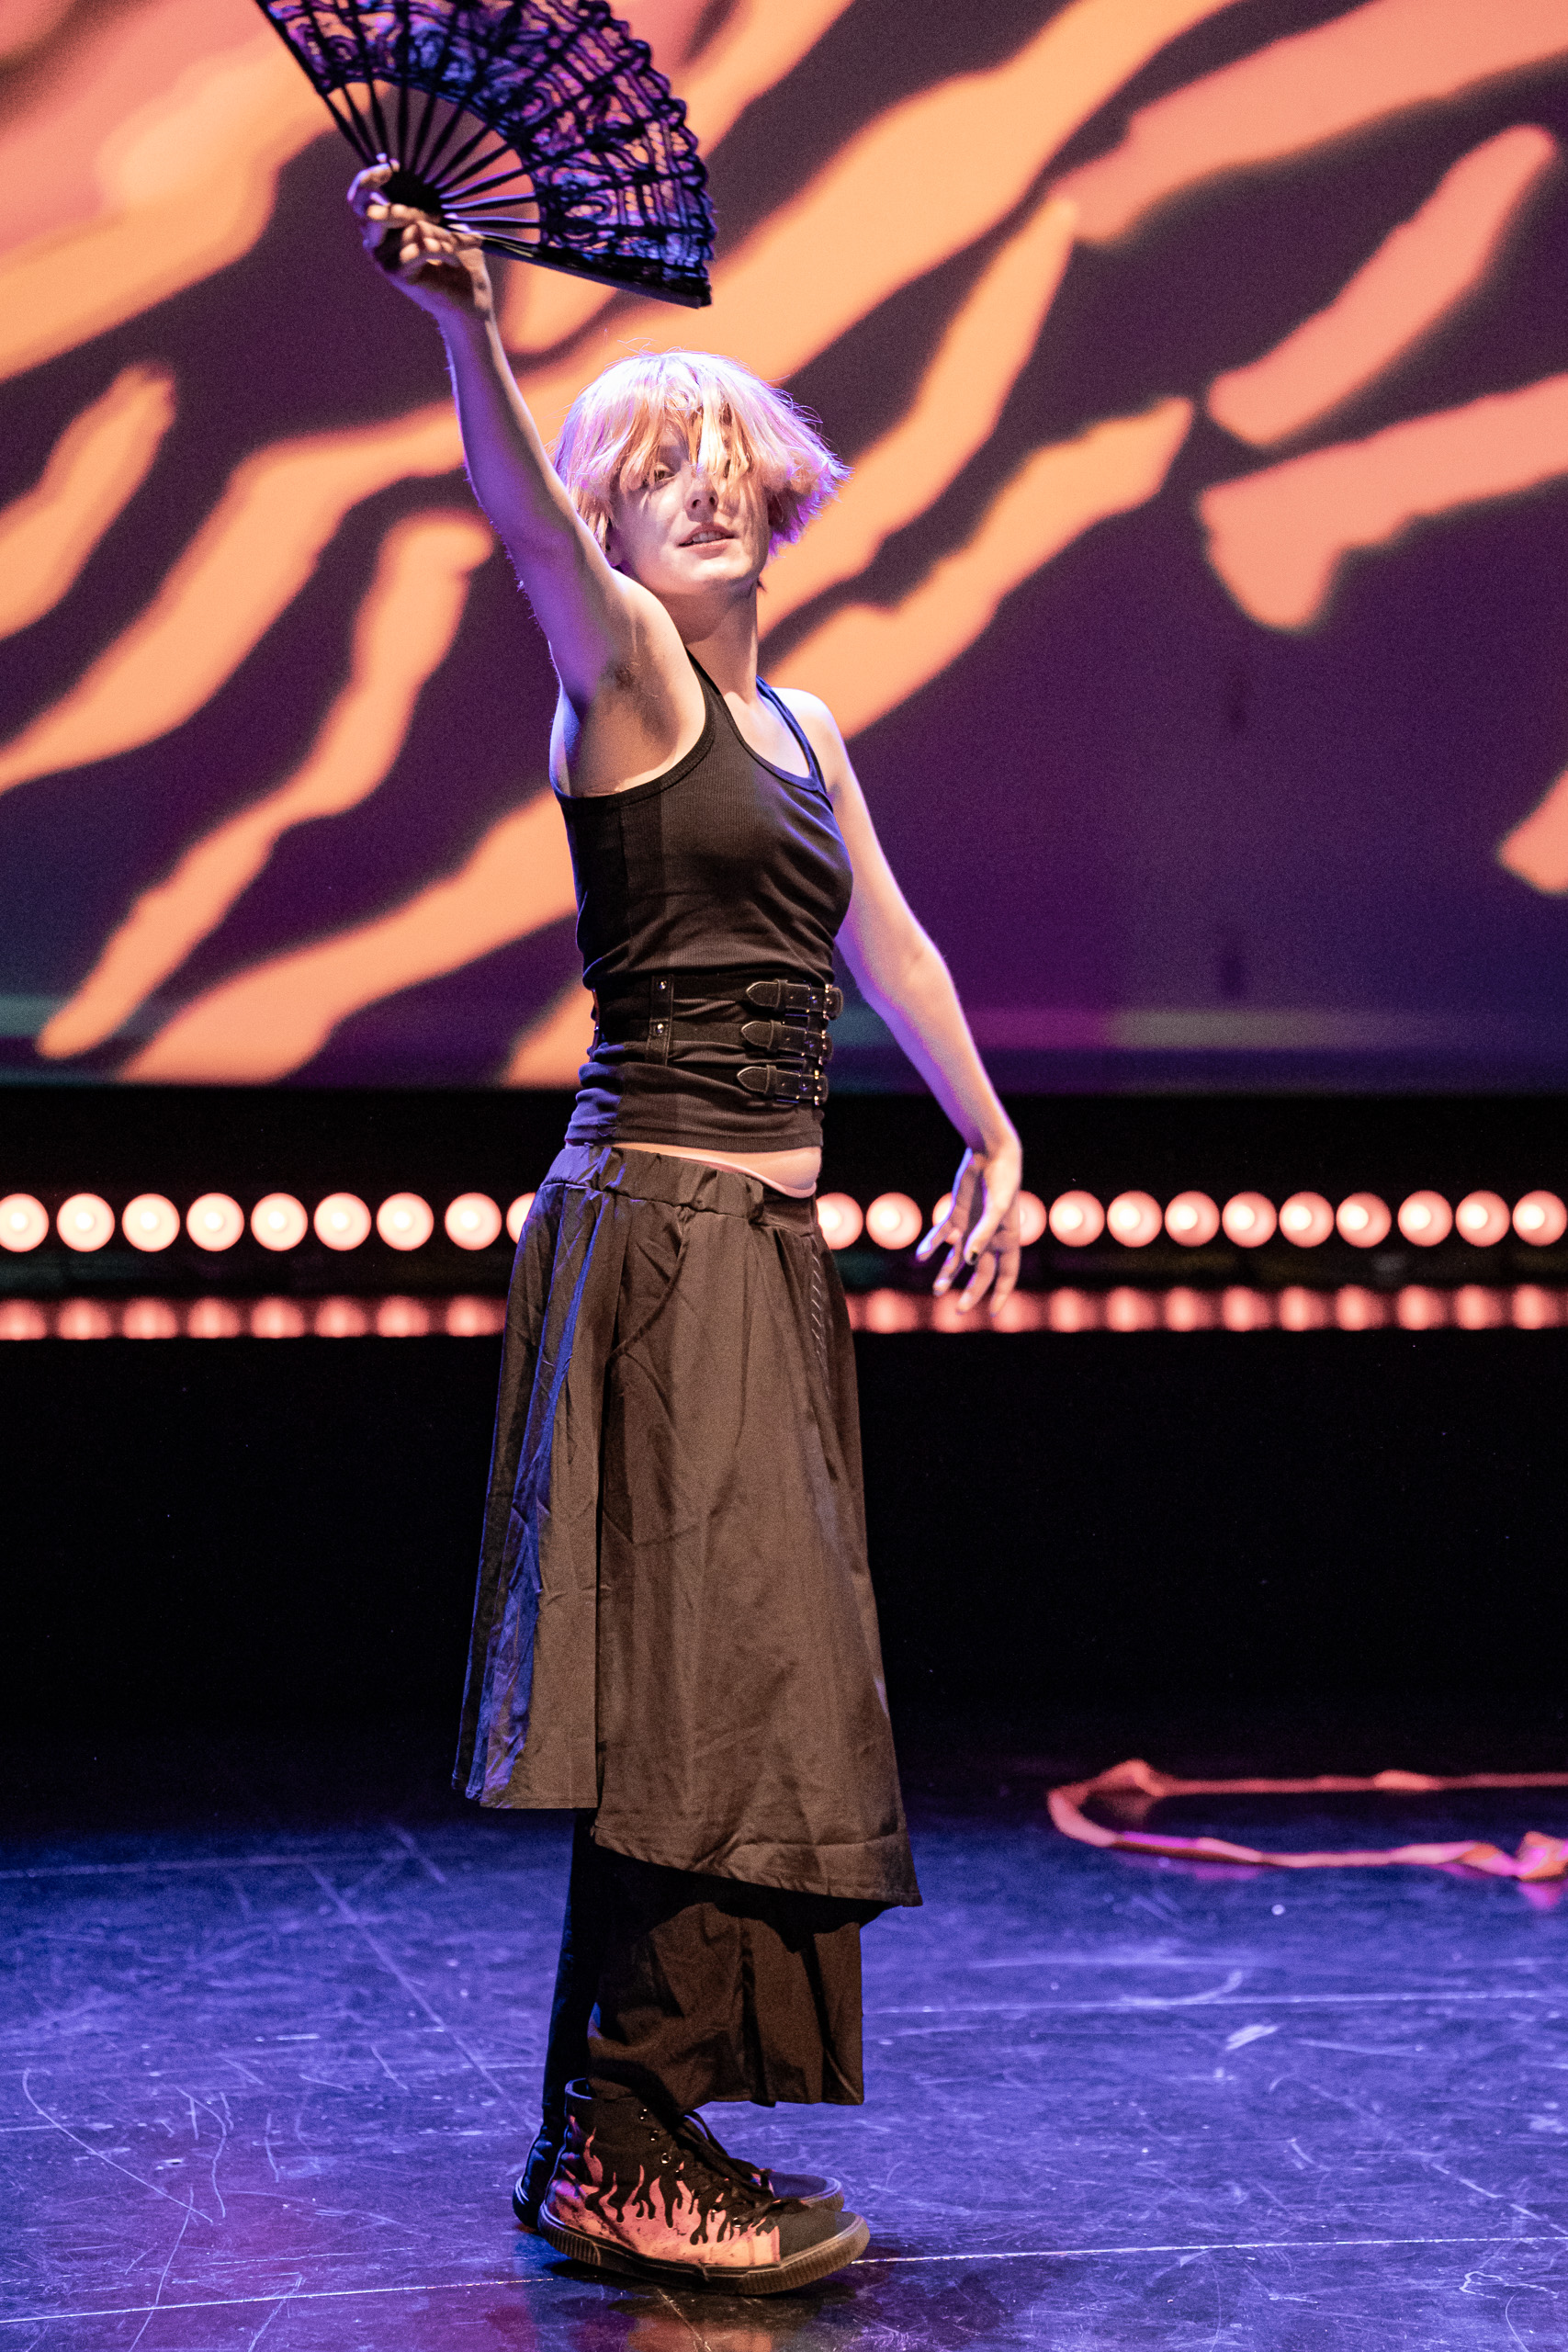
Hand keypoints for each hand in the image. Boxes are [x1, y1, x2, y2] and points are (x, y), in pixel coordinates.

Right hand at [348, 160, 493, 324]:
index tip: (392, 167)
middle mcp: (375, 244)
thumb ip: (423, 200)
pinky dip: (444, 247)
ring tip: (454, 245)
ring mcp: (383, 261)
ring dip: (439, 233)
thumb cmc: (458, 256)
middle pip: (371, 212)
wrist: (470, 300)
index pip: (357, 199)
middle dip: (410, 209)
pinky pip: (420, 245)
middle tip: (437, 217)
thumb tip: (408, 170)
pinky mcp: (397, 274)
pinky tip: (454, 259)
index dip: (368, 179)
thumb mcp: (442, 220)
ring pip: (409, 227)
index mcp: (380, 227)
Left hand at [915, 1133, 1023, 1314]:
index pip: (1007, 1273)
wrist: (990, 1155)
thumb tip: (970, 1261)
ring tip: (937, 1291)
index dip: (1001, 1293)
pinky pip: (941, 1236)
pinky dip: (931, 1246)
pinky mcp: (955, 1216)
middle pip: (980, 1272)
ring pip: (957, 1259)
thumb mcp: (996, 1209)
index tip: (992, 1312)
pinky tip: (921, 1256)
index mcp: (1008, 1239)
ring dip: (947, 1274)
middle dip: (971, 1292)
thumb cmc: (1002, 1180)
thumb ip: (983, 1235)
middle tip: (958, 1310)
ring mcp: (970, 1228)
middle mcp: (989, 1238)